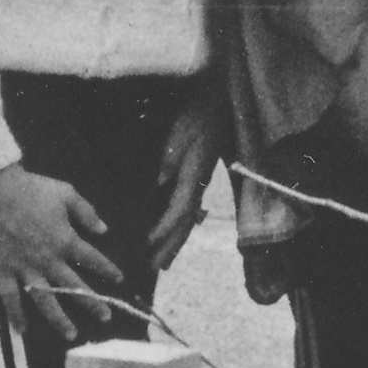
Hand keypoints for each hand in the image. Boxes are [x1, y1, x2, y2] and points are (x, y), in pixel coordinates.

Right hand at [0, 163, 122, 339]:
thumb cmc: (32, 189)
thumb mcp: (66, 194)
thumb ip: (87, 213)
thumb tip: (104, 230)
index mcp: (66, 241)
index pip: (94, 260)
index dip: (108, 271)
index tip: (120, 280)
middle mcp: (49, 260)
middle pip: (74, 287)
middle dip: (93, 303)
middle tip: (106, 317)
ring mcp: (25, 268)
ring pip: (46, 301)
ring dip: (60, 320)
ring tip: (72, 335)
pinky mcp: (3, 271)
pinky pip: (10, 298)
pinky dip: (16, 315)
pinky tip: (23, 330)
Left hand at [149, 85, 225, 269]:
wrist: (219, 99)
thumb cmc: (198, 111)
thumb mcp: (183, 129)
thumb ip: (172, 155)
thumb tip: (159, 181)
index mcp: (195, 174)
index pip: (180, 209)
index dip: (164, 228)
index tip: (148, 243)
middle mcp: (199, 183)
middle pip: (185, 223)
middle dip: (170, 246)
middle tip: (154, 268)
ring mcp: (200, 181)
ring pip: (188, 220)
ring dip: (175, 242)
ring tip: (162, 262)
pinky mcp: (197, 176)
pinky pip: (188, 209)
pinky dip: (179, 226)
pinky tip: (174, 234)